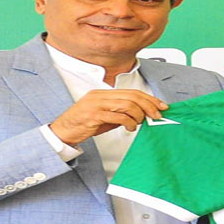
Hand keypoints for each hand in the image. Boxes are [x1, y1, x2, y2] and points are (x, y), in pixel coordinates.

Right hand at [50, 89, 167, 144]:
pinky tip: (131, 127)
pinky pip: (118, 116)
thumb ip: (121, 113)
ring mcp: (96, 104)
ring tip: (140, 123)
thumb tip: (142, 115)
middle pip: (132, 96)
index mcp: (103, 93)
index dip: (149, 98)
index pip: (132, 92)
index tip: (160, 105)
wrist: (63, 131)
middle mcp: (100, 96)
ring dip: (139, 115)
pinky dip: (129, 122)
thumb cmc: (84, 124)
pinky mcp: (94, 115)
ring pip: (127, 105)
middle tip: (157, 115)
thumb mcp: (106, 116)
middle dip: (149, 106)